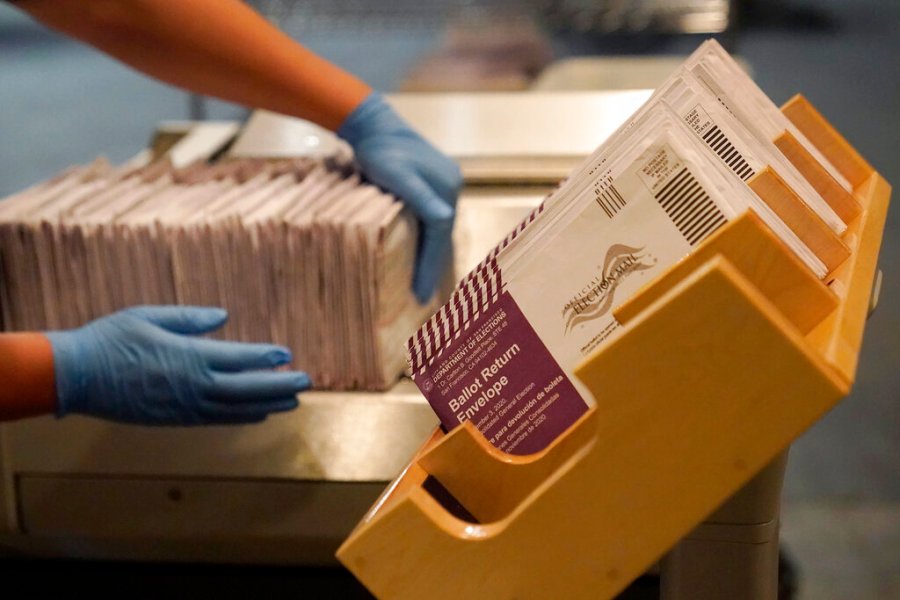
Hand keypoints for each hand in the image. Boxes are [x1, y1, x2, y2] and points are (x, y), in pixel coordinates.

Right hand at [46, 306, 308, 425]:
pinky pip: (216, 419)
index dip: (265, 357)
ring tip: (292, 401)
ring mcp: (185, 406)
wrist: (75, 377)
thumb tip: (223, 316)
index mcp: (189, 357)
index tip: (286, 355)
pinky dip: (241, 417)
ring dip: (266, 404)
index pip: (238, 358)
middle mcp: (193, 385)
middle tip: (306, 382)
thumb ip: (189, 318)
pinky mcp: (175, 419)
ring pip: (236, 408)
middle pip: (246, 388)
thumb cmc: (110, 339)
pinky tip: (258, 414)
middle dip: (278, 385)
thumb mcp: (149, 316)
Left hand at [338, 92, 462, 302]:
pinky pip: (432, 219)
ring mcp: (445, 184)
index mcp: (447, 188)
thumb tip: (444, 219)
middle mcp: (452, 187)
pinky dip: (427, 239)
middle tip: (422, 295)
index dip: (430, 266)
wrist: (373, 125)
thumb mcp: (397, 175)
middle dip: (432, 265)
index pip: (440, 235)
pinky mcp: (434, 183)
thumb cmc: (380, 152)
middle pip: (441, 234)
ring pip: (438, 229)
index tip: (419, 292)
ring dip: (431, 254)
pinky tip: (420, 253)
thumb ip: (420, 197)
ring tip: (422, 282)